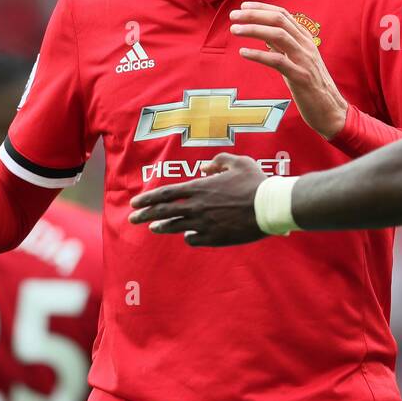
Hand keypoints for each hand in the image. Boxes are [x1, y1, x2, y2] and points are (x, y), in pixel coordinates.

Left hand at [127, 153, 266, 245]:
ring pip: (176, 227)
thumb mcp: (239, 162)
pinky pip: (194, 239)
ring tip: (154, 227)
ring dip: (162, 227)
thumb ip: (219, 162)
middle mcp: (198, 206)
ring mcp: (205, 223)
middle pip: (164, 212)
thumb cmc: (256, 181)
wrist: (269, 206)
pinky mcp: (215, 237)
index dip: (148, 198)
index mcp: (200, 187)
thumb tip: (205, 168)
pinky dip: (189, 236)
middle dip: (144, 215)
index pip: (166, 194)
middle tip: (132, 219)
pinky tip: (188, 235)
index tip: (135, 203)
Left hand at [230, 1, 347, 139]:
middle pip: (279, 21)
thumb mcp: (298, 61)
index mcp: (306, 40)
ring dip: (254, 29)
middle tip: (234, 15)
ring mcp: (304, 60)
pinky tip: (243, 52)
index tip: (243, 6)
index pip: (283, 15)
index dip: (262, 8)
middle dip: (254, 15)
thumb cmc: (311, 86)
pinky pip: (277, 61)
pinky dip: (258, 54)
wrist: (330, 110)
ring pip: (278, 35)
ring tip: (235, 30)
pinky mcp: (300, 77)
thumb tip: (264, 35)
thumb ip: (284, 47)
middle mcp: (307, 46)